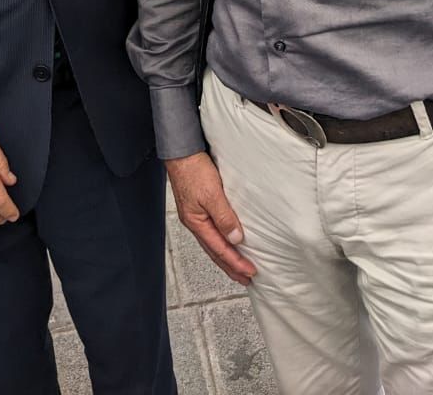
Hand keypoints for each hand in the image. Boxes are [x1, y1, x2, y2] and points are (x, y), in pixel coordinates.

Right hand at [165, 152, 255, 285]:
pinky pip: (213, 231)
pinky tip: (228, 241)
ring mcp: (196, 216)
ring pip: (213, 243)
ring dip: (227, 257)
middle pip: (215, 252)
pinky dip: (222, 242)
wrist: (182, 152)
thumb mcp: (212, 194)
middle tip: (246, 279)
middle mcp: (196, 223)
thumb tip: (236, 239)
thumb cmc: (193, 170)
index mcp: (196, 223)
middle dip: (231, 267)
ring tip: (239, 266)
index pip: (219, 250)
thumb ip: (224, 217)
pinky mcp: (200, 207)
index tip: (250, 272)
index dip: (235, 263)